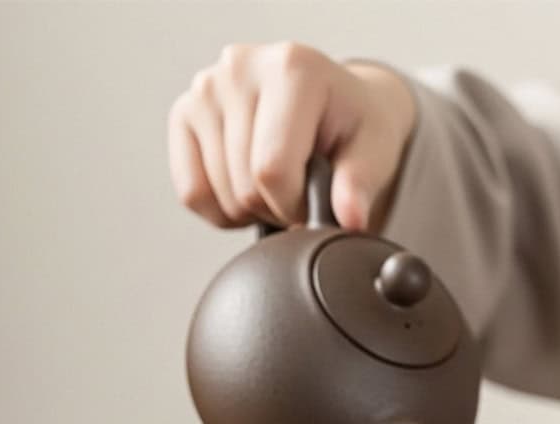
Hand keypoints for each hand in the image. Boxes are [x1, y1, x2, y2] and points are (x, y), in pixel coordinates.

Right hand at [168, 43, 414, 230]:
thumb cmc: (354, 126)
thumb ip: (360, 185)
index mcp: (291, 69)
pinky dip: (221, 208)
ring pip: (219, 195)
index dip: (296, 207)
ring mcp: (207, 88)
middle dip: (276, 209)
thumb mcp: (375, 152)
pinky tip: (248, 187)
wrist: (334, 105)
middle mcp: (241, 68)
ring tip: (278, 184)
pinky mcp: (184, 112)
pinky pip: (192, 192)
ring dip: (252, 210)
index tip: (317, 202)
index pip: (271, 170)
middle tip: (301, 192)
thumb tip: (350, 219)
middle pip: (244, 188)